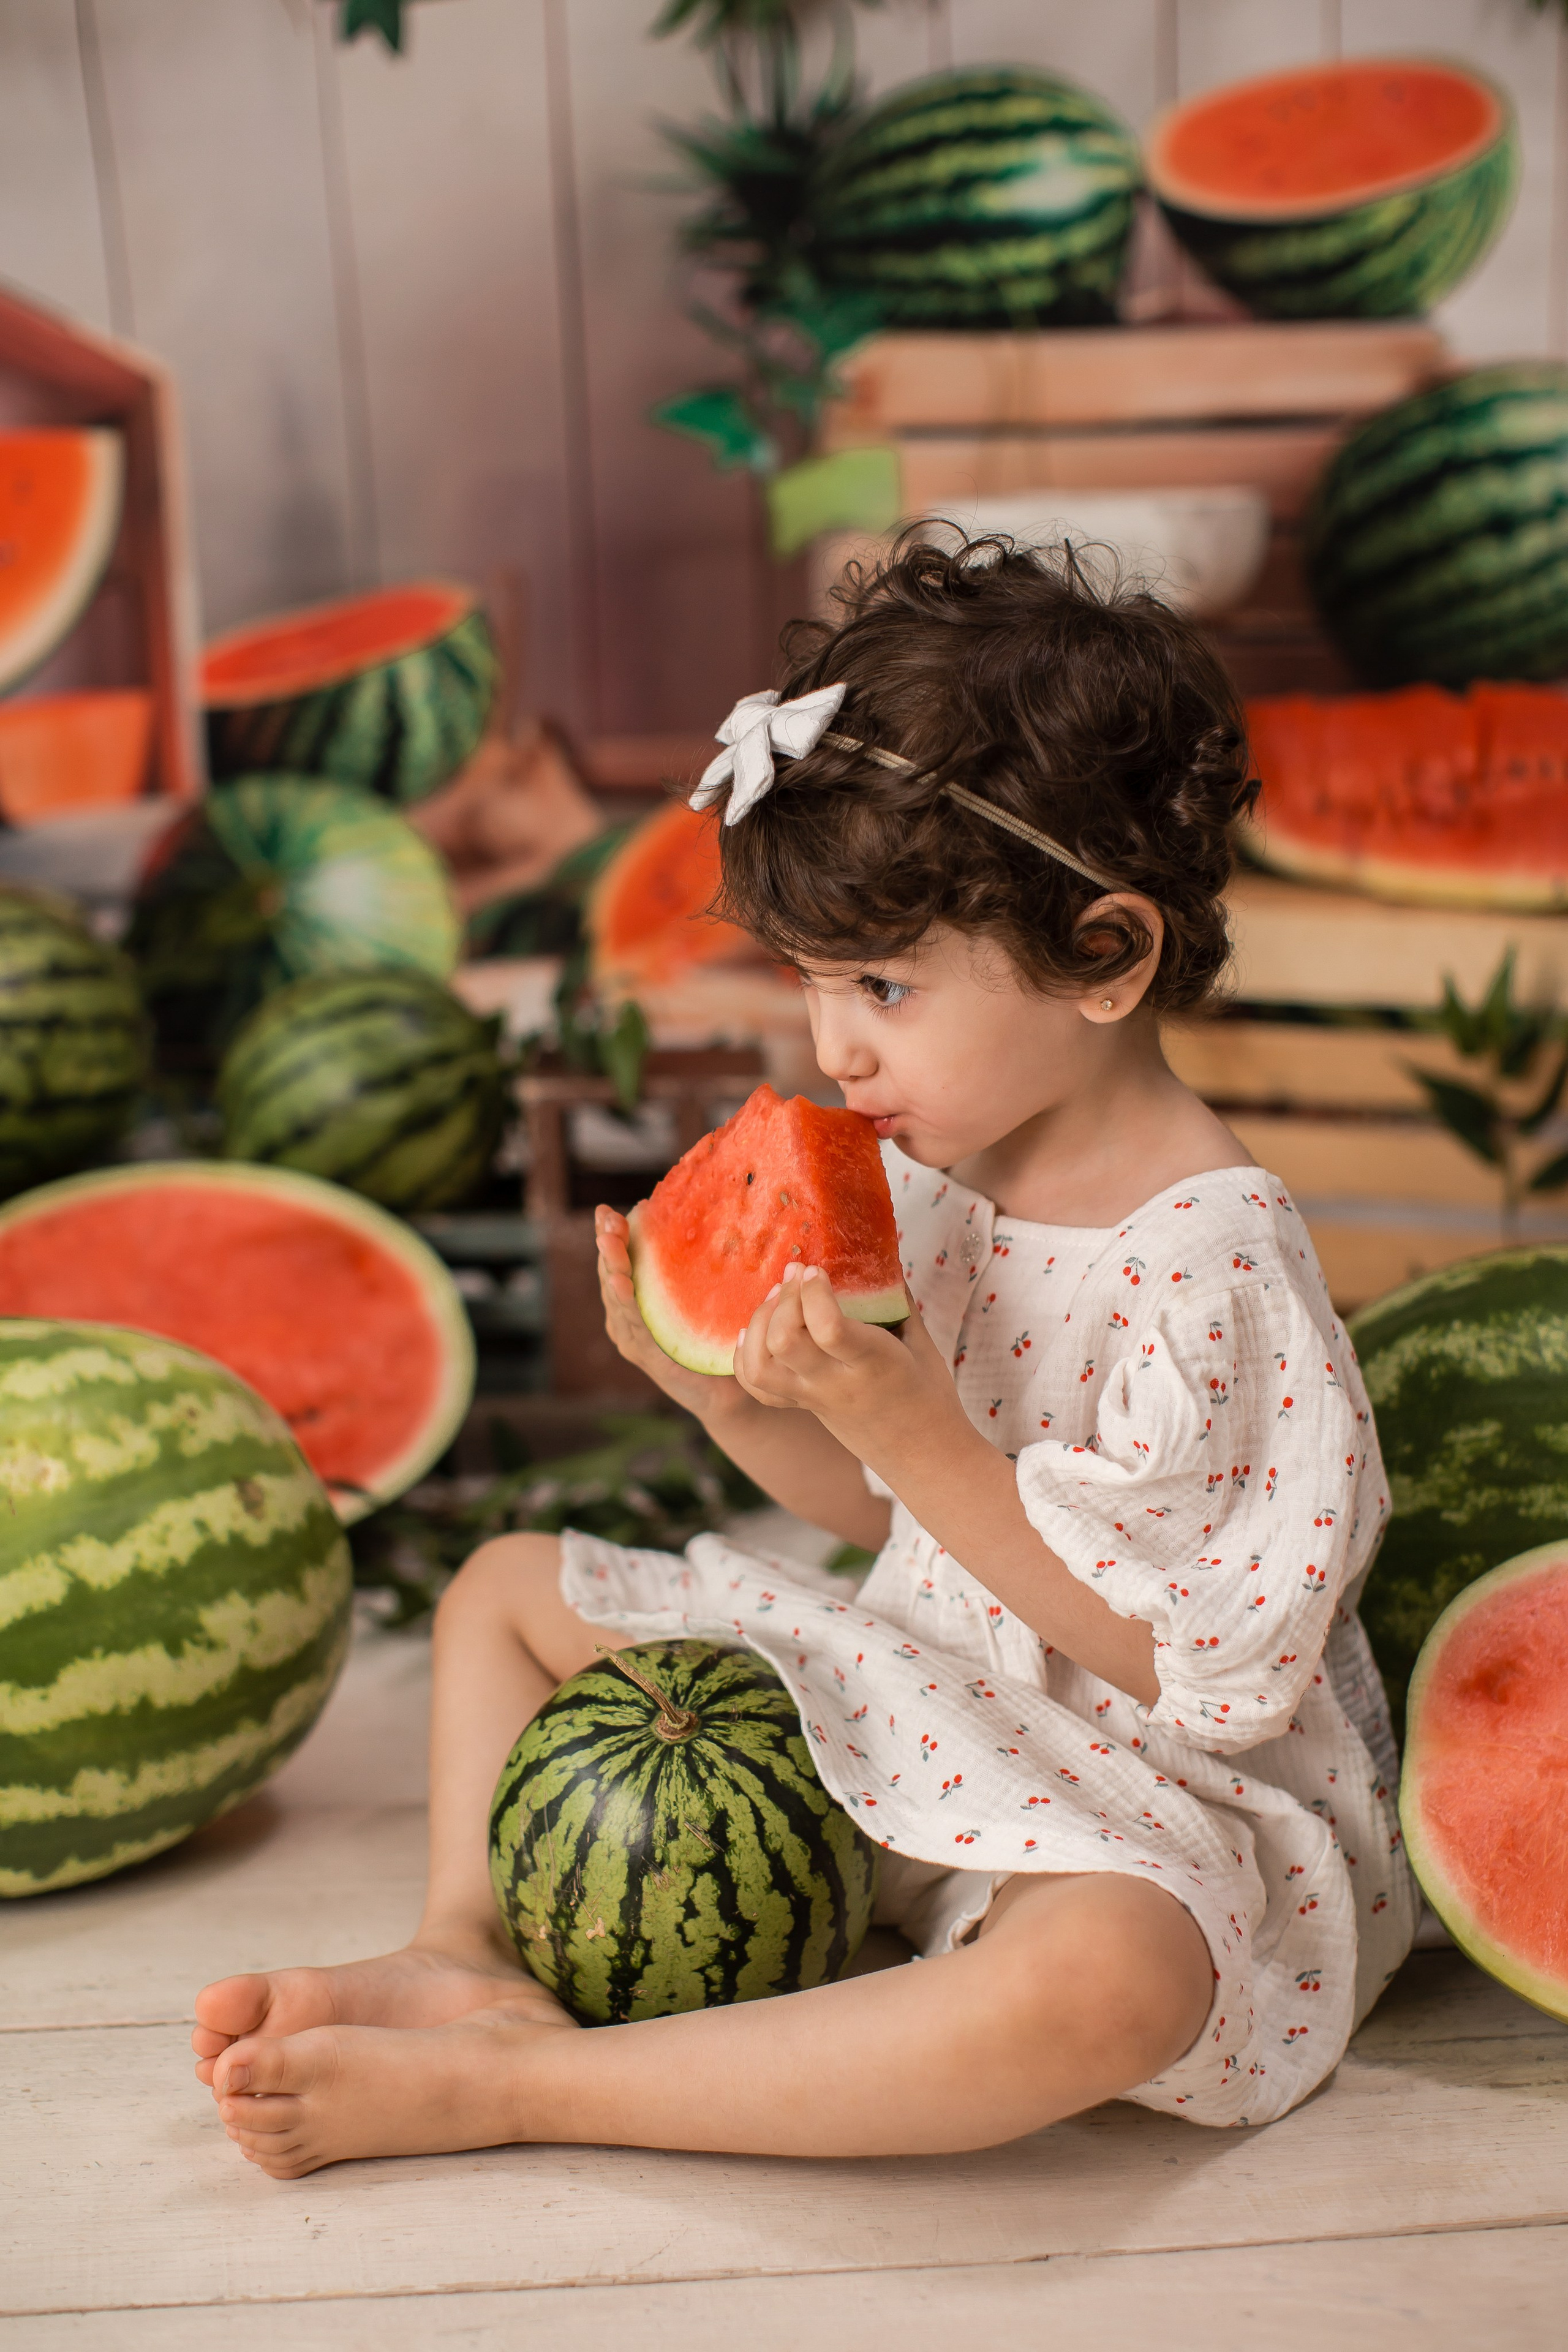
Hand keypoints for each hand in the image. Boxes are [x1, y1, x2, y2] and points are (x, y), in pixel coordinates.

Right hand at [594, 1206, 755, 1424]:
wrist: (728, 1392)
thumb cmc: (719, 1337)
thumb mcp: (705, 1294)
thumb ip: (698, 1267)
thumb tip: (718, 1218)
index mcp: (638, 1299)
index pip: (621, 1259)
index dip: (612, 1233)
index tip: (610, 1210)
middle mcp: (627, 1316)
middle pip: (611, 1272)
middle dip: (607, 1243)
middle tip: (606, 1218)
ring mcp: (631, 1336)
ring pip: (616, 1295)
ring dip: (611, 1266)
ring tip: (609, 1240)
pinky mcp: (644, 1354)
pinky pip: (633, 1324)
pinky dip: (625, 1302)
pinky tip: (623, 1284)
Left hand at [733, 1263, 967, 1478]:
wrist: (923, 1457)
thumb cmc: (930, 1396)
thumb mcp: (923, 1344)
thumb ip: (897, 1301)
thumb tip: (878, 1258)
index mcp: (874, 1364)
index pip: (828, 1329)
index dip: (814, 1292)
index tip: (817, 1270)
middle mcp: (836, 1385)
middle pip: (784, 1343)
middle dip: (784, 1298)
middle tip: (797, 1273)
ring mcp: (813, 1400)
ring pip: (760, 1366)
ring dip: (759, 1324)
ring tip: (777, 1298)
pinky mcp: (801, 1407)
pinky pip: (756, 1387)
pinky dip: (745, 1354)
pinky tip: (756, 1330)